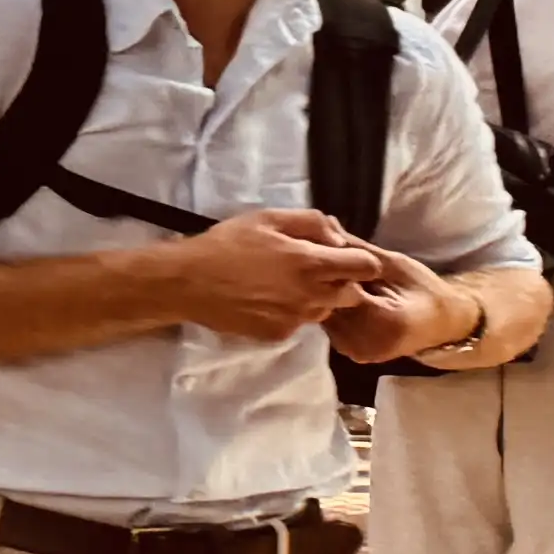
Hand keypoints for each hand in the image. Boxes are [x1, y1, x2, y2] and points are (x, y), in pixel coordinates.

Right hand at [154, 207, 402, 341]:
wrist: (186, 282)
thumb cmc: (225, 244)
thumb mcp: (266, 218)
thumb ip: (311, 222)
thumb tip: (337, 237)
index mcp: (312, 262)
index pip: (367, 266)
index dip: (361, 261)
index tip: (343, 258)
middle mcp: (312, 295)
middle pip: (352, 293)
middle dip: (340, 282)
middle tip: (309, 271)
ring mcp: (297, 318)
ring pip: (325, 310)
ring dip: (315, 299)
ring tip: (282, 286)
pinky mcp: (279, 334)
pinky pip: (298, 323)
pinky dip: (289, 313)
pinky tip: (264, 300)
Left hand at [321, 257, 469, 367]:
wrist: (444, 324)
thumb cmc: (424, 290)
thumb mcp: (395, 264)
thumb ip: (359, 250)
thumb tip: (327, 225)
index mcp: (385, 321)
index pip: (340, 290)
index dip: (328, 269)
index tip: (322, 252)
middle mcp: (368, 343)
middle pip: (326, 306)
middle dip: (321, 283)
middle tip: (320, 264)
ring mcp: (358, 352)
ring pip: (323, 317)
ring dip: (321, 297)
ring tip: (329, 280)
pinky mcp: (353, 355)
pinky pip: (331, 327)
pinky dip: (330, 310)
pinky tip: (336, 297)